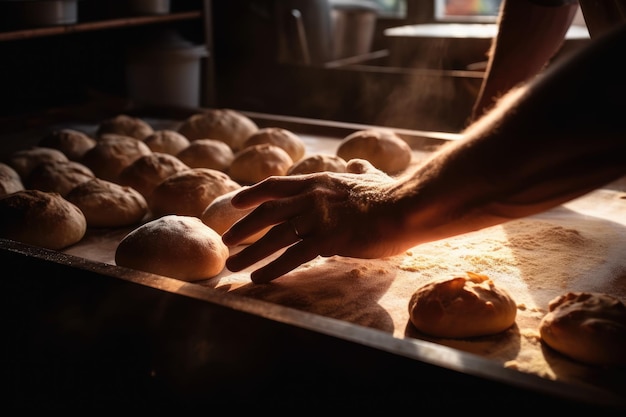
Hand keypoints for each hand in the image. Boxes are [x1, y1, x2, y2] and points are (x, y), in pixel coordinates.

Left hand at [222, 159, 403, 282]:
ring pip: (273, 236)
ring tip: (233, 265)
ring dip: (249, 252)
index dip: (251, 194)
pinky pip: (292, 257)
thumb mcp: (371, 176)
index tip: (235, 204)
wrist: (406, 207)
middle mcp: (311, 198)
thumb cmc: (392, 194)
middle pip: (266, 213)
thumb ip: (358, 170)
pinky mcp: (327, 240)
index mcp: (318, 182)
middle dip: (242, 228)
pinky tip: (259, 279)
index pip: (275, 186)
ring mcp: (317, 218)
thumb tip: (356, 162)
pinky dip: (272, 268)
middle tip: (226, 241)